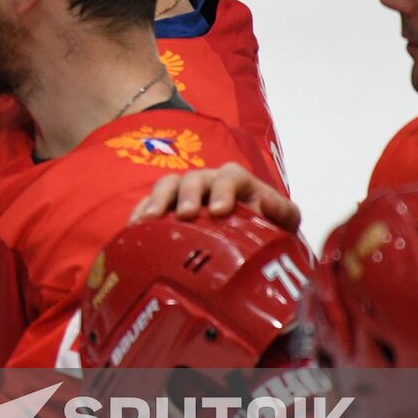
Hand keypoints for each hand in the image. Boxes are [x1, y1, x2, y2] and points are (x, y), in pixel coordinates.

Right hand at [129, 163, 300, 231]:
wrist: (247, 240)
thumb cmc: (265, 227)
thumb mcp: (282, 222)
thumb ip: (284, 213)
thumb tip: (269, 205)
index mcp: (237, 181)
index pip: (230, 177)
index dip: (223, 191)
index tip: (220, 211)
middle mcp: (208, 181)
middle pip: (194, 179)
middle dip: (189, 195)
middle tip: (187, 215)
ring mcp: (184, 192)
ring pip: (167, 186)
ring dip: (158, 201)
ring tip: (149, 221)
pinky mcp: (166, 205)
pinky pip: (149, 202)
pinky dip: (140, 212)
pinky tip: (133, 228)